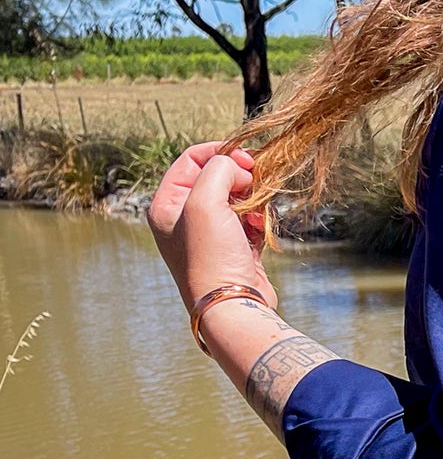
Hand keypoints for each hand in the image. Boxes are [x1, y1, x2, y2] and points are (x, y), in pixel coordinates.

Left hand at [147, 142, 276, 313]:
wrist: (234, 306)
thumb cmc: (211, 257)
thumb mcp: (205, 202)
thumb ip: (218, 169)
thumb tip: (238, 168)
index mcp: (165, 206)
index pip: (191, 159)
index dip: (220, 152)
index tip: (247, 160)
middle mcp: (183, 219)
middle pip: (215, 177)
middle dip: (239, 177)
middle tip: (255, 183)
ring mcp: (208, 234)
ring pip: (235, 197)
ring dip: (252, 199)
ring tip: (258, 212)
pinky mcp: (232, 248)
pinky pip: (248, 219)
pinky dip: (258, 219)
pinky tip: (260, 229)